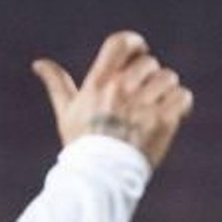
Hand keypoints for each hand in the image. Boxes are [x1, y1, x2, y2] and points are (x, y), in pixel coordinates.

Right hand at [33, 30, 193, 169]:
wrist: (101, 179)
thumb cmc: (82, 146)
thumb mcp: (66, 112)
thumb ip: (57, 84)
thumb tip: (39, 63)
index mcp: (99, 82)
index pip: (120, 43)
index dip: (135, 42)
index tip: (140, 52)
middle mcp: (121, 89)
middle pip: (150, 63)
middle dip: (150, 77)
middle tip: (145, 97)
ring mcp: (143, 105)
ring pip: (168, 78)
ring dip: (166, 90)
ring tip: (157, 108)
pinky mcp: (163, 121)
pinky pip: (182, 96)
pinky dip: (181, 104)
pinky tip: (173, 116)